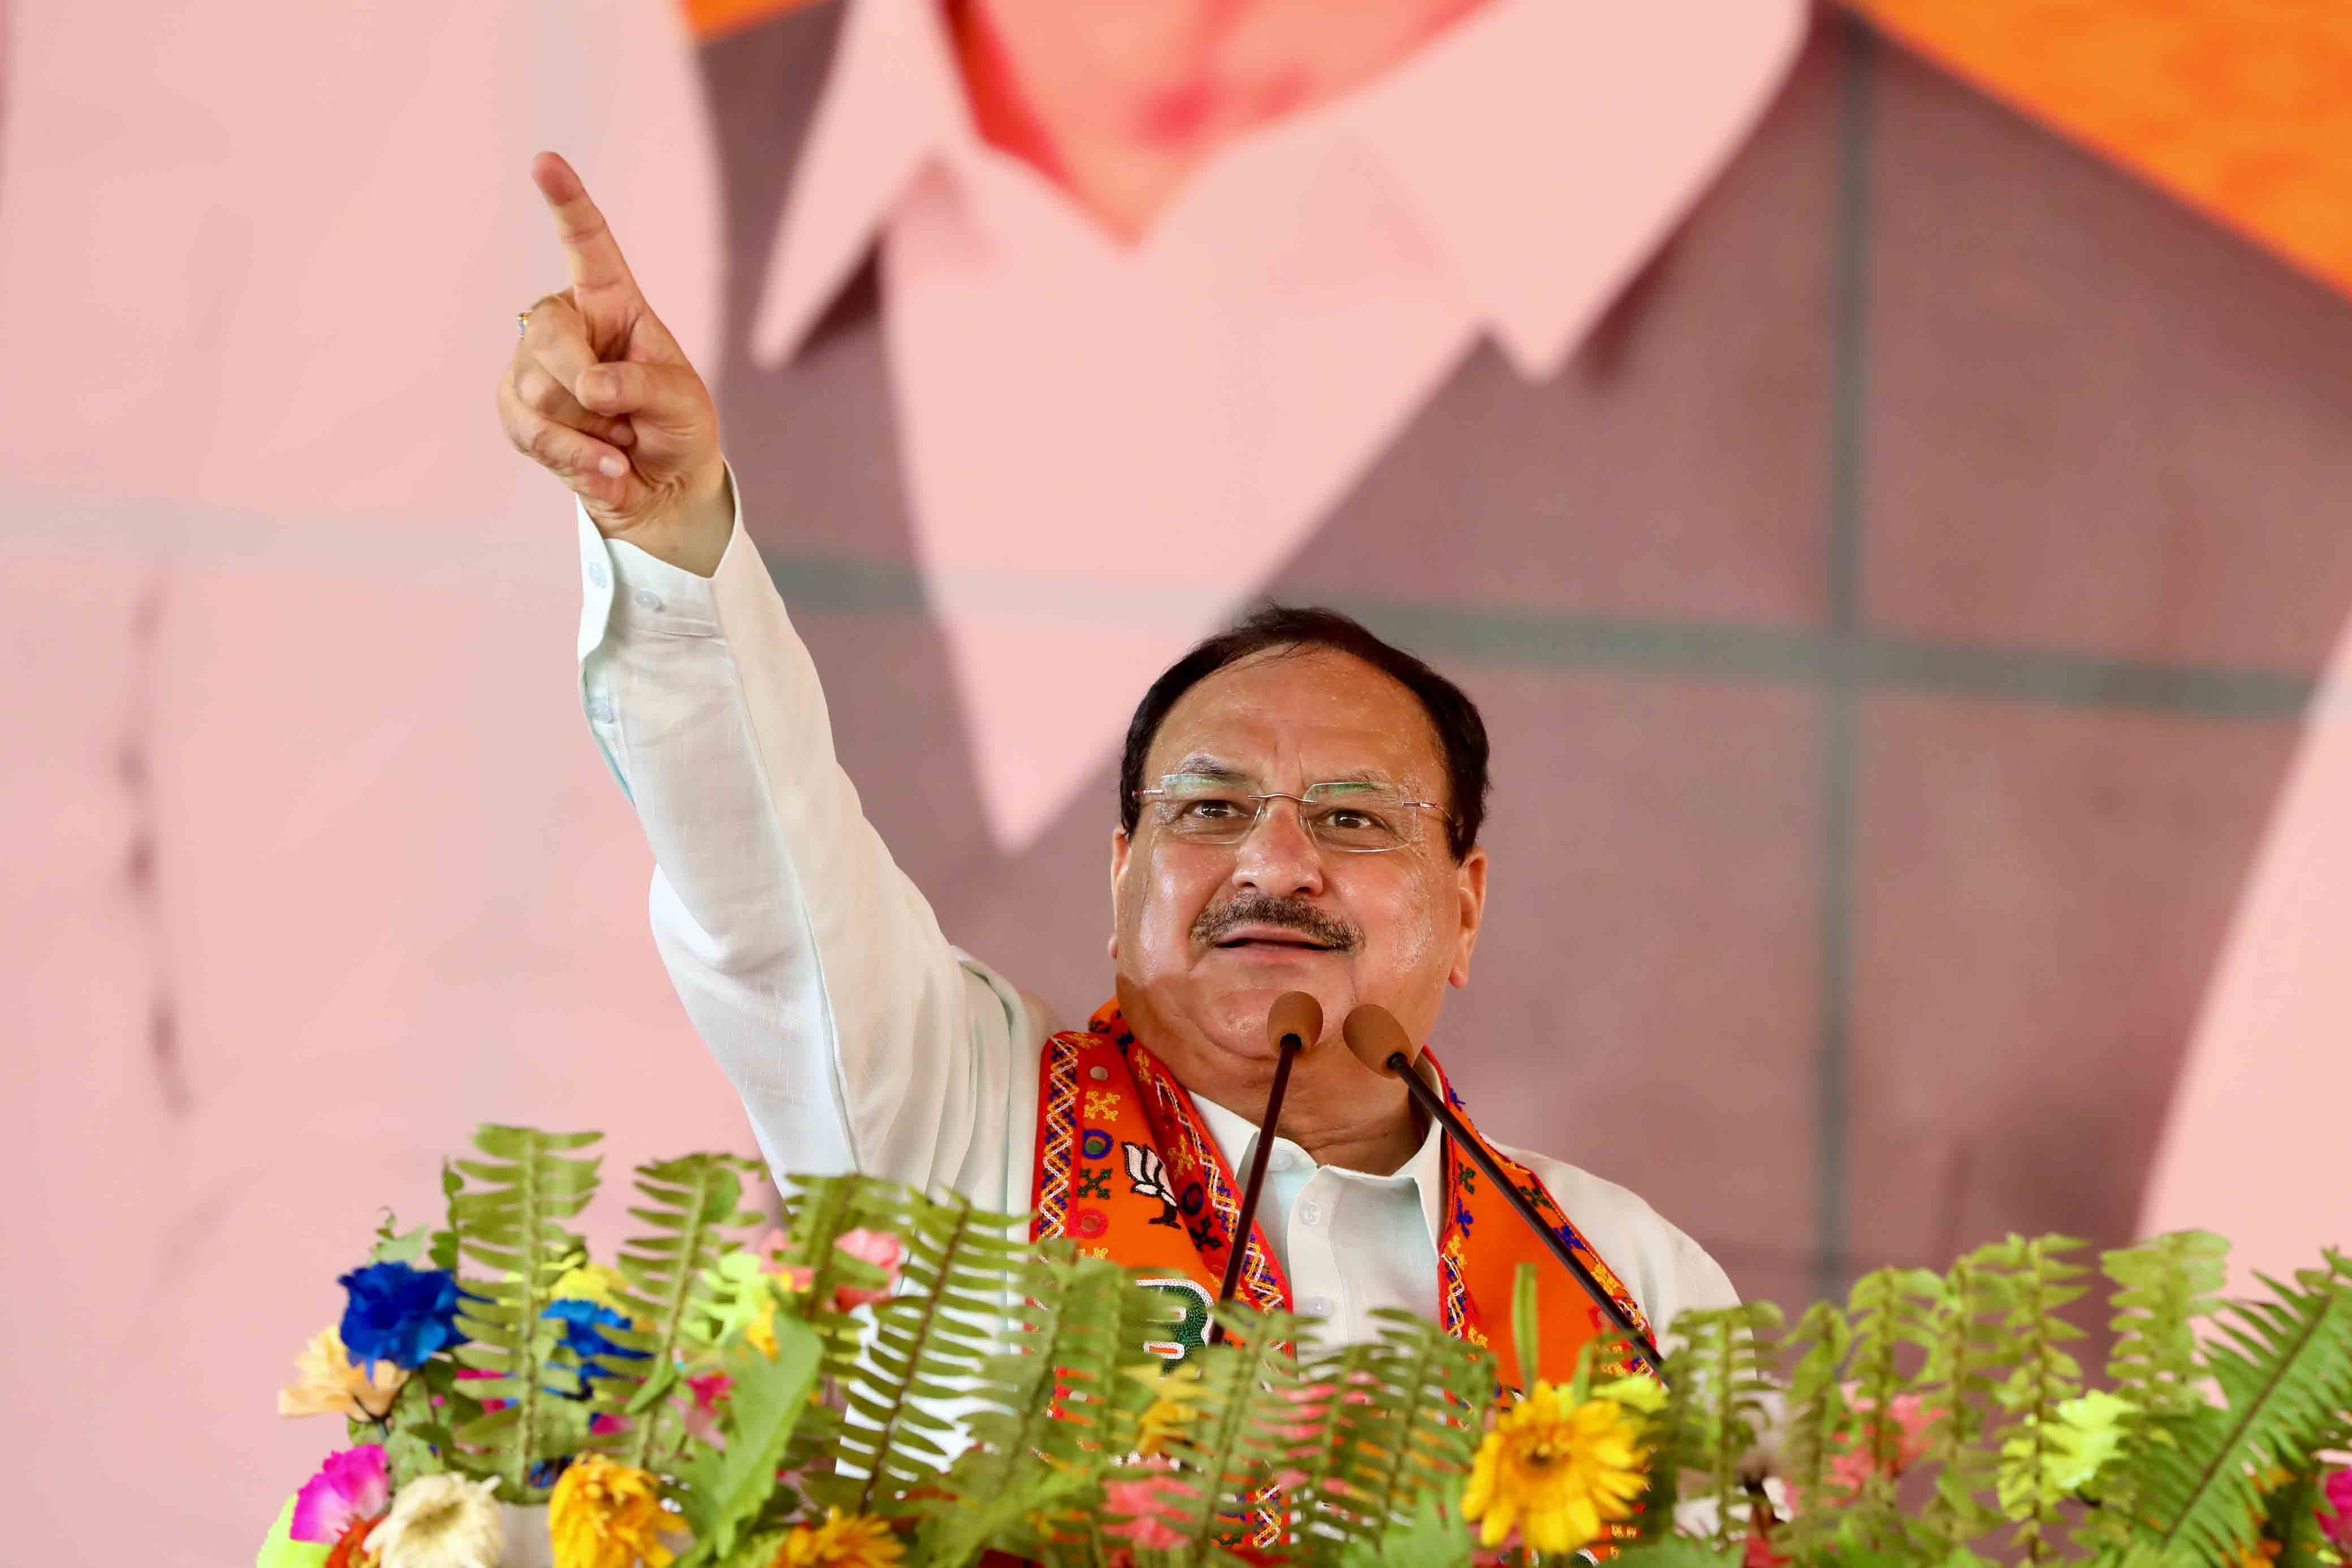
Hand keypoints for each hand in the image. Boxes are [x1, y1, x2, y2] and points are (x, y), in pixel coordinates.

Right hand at [499, 151, 731, 574]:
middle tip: (628, 419)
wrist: (661, 487)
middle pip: (549, 336)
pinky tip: (606, 467)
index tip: (545, 160)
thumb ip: (643, 387)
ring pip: (539, 393)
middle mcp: (566, 325)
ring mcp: (533, 367)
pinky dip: (576, 459)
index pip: (588, 246)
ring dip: (593, 432)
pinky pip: (532, 433)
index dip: (567, 203)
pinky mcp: (515, 411)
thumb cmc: (677, 427)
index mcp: (612, 302)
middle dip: (588, 387)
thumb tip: (590, 386)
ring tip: (620, 440)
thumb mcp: (682, 402)